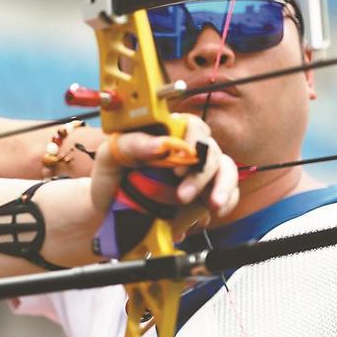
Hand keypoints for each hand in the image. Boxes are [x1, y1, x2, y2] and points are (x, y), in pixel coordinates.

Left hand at [90, 114, 239, 234]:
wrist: (109, 211)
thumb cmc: (110, 177)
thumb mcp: (110, 156)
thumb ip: (131, 144)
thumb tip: (160, 144)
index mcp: (166, 134)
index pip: (192, 125)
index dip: (193, 142)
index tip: (178, 167)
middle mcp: (186, 150)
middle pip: (211, 150)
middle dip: (202, 174)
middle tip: (182, 196)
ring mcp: (197, 173)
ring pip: (226, 169)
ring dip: (224, 186)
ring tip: (214, 205)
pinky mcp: (203, 195)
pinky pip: (227, 192)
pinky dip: (228, 200)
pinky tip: (217, 210)